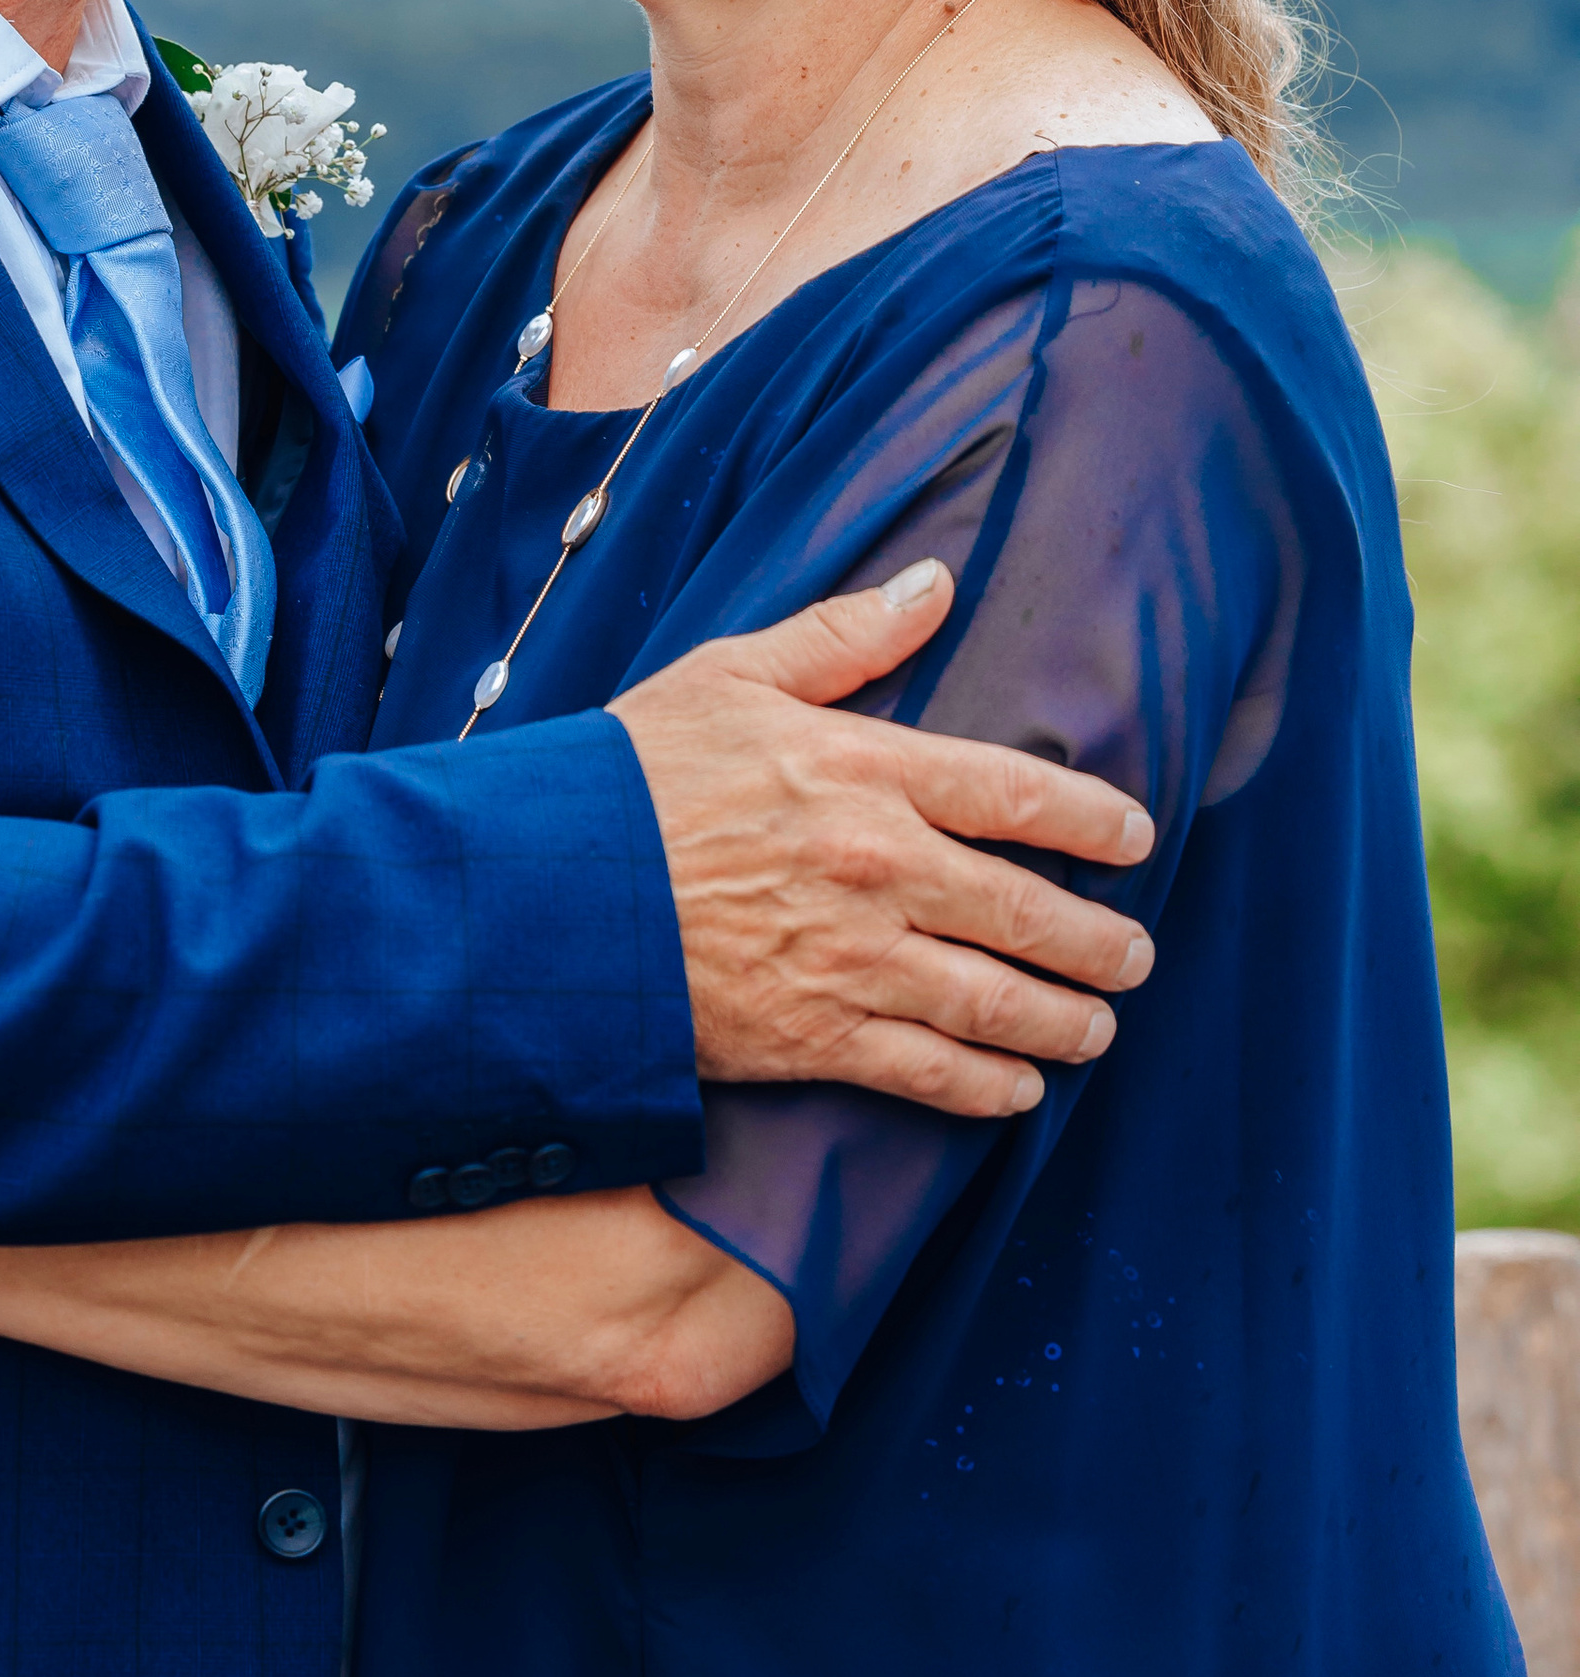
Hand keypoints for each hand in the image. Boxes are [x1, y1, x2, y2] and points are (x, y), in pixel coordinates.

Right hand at [608, 559, 1155, 1118]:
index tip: (1135, 839)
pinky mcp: (812, 1037)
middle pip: (1028, 910)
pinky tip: (1020, 1090)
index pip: (1020, 794)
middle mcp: (877, 867)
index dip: (1096, 822)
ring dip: (1064, 1020)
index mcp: (864, 769)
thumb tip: (937, 586)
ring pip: (996, 1001)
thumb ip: (843, 637)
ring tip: (1097, 1027)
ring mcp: (850, 960)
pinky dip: (989, 1086)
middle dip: (1100, 943)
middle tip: (1134, 958)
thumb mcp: (729, 676)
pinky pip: (930, 1072)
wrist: (542, 894)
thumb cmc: (629, 775)